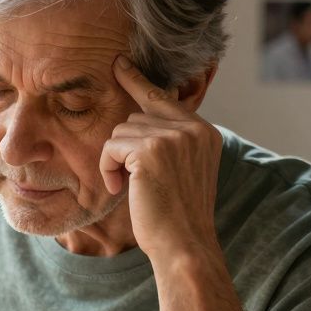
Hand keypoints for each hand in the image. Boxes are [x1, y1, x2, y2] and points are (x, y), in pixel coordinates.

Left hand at [98, 55, 224, 262]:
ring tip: (129, 188)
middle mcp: (192, 128)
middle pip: (135, 118)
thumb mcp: (181, 171)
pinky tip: (120, 189)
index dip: (137, 81)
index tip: (119, 64)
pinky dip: (107, 168)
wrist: (184, 245)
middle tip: (130, 181)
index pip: (163, 98)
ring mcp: (174, 137)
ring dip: (114, 161)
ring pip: (120, 132)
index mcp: (203, 131)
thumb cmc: (176, 216)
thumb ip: (170, 143)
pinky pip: (111, 147)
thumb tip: (138, 119)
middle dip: (123, 149)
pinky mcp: (152, 150)